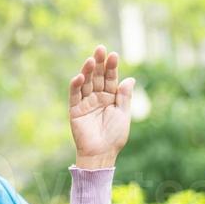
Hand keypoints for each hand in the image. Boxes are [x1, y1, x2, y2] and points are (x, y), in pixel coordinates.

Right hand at [69, 45, 133, 169]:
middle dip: (99, 63)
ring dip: (87, 71)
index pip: (110, 78)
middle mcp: (97, 98)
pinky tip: (80, 76)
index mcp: (110, 98)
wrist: (101, 154)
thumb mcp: (123, 114)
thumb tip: (130, 78)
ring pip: (86, 83)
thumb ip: (125, 97)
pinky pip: (74, 95)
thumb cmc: (114, 137)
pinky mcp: (75, 110)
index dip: (111, 67)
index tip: (114, 55)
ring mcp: (86, 103)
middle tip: (101, 49)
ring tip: (91, 60)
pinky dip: (76, 85)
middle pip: (97, 77)